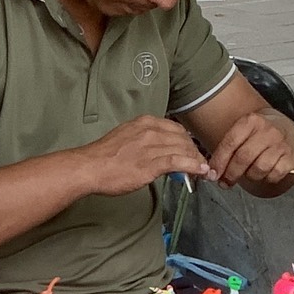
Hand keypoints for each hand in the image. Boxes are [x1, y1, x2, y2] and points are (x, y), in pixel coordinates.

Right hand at [82, 115, 212, 192]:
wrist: (90, 167)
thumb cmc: (104, 156)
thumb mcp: (127, 138)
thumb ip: (145, 140)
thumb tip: (159, 150)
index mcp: (145, 122)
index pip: (176, 129)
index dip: (187, 141)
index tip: (191, 151)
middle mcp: (151, 130)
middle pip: (183, 139)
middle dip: (194, 152)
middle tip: (199, 164)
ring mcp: (152, 146)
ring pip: (184, 150)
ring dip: (197, 161)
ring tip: (203, 170)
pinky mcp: (152, 163)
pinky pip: (179, 162)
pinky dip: (193, 166)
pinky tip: (200, 171)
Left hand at [208, 109, 293, 188]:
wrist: (286, 128)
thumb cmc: (259, 134)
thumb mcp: (243, 131)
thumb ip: (227, 149)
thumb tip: (214, 172)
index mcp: (251, 121)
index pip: (230, 143)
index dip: (219, 161)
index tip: (213, 174)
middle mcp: (268, 131)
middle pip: (243, 158)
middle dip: (231, 174)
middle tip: (226, 181)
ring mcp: (281, 144)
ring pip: (258, 169)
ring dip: (250, 176)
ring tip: (249, 172)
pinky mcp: (291, 158)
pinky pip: (273, 176)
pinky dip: (267, 178)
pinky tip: (265, 172)